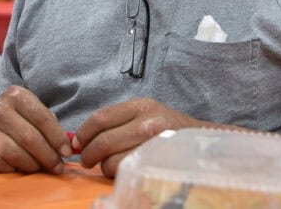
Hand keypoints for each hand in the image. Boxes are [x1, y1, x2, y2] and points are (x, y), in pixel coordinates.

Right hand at [0, 86, 69, 174]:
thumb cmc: (17, 117)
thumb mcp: (31, 111)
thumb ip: (49, 124)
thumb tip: (66, 148)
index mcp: (17, 96)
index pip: (42, 118)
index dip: (57, 137)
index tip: (67, 152)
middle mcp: (0, 110)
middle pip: (31, 138)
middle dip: (49, 156)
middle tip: (58, 167)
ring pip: (19, 154)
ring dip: (35, 165)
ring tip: (41, 166)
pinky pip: (6, 164)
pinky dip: (18, 168)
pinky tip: (21, 164)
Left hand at [72, 99, 200, 177]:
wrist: (203, 141)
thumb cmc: (169, 128)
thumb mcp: (146, 113)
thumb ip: (118, 120)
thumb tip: (81, 137)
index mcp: (141, 106)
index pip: (100, 118)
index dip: (83, 133)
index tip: (77, 143)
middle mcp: (148, 122)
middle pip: (104, 141)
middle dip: (88, 154)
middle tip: (86, 160)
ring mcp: (154, 144)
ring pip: (112, 161)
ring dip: (103, 167)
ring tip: (106, 165)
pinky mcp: (157, 163)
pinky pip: (126, 172)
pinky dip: (116, 174)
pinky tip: (120, 170)